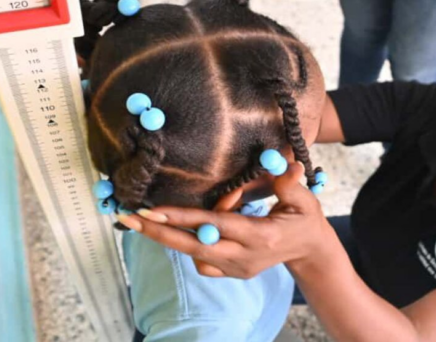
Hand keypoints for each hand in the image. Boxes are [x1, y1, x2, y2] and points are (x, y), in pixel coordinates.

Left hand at [116, 163, 337, 277]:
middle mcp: (245, 257)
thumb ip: (288, 183)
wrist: (309, 250)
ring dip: (177, 234)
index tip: (153, 211)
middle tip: (127, 217)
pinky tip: (196, 227)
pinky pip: (201, 262)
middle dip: (158, 233)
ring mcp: (237, 269)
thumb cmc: (304, 218)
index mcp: (261, 236)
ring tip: (160, 214)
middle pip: (193, 247)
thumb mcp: (304, 199)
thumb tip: (282, 163)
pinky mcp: (232, 273)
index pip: (215, 225)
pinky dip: (193, 244)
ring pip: (194, 255)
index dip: (183, 217)